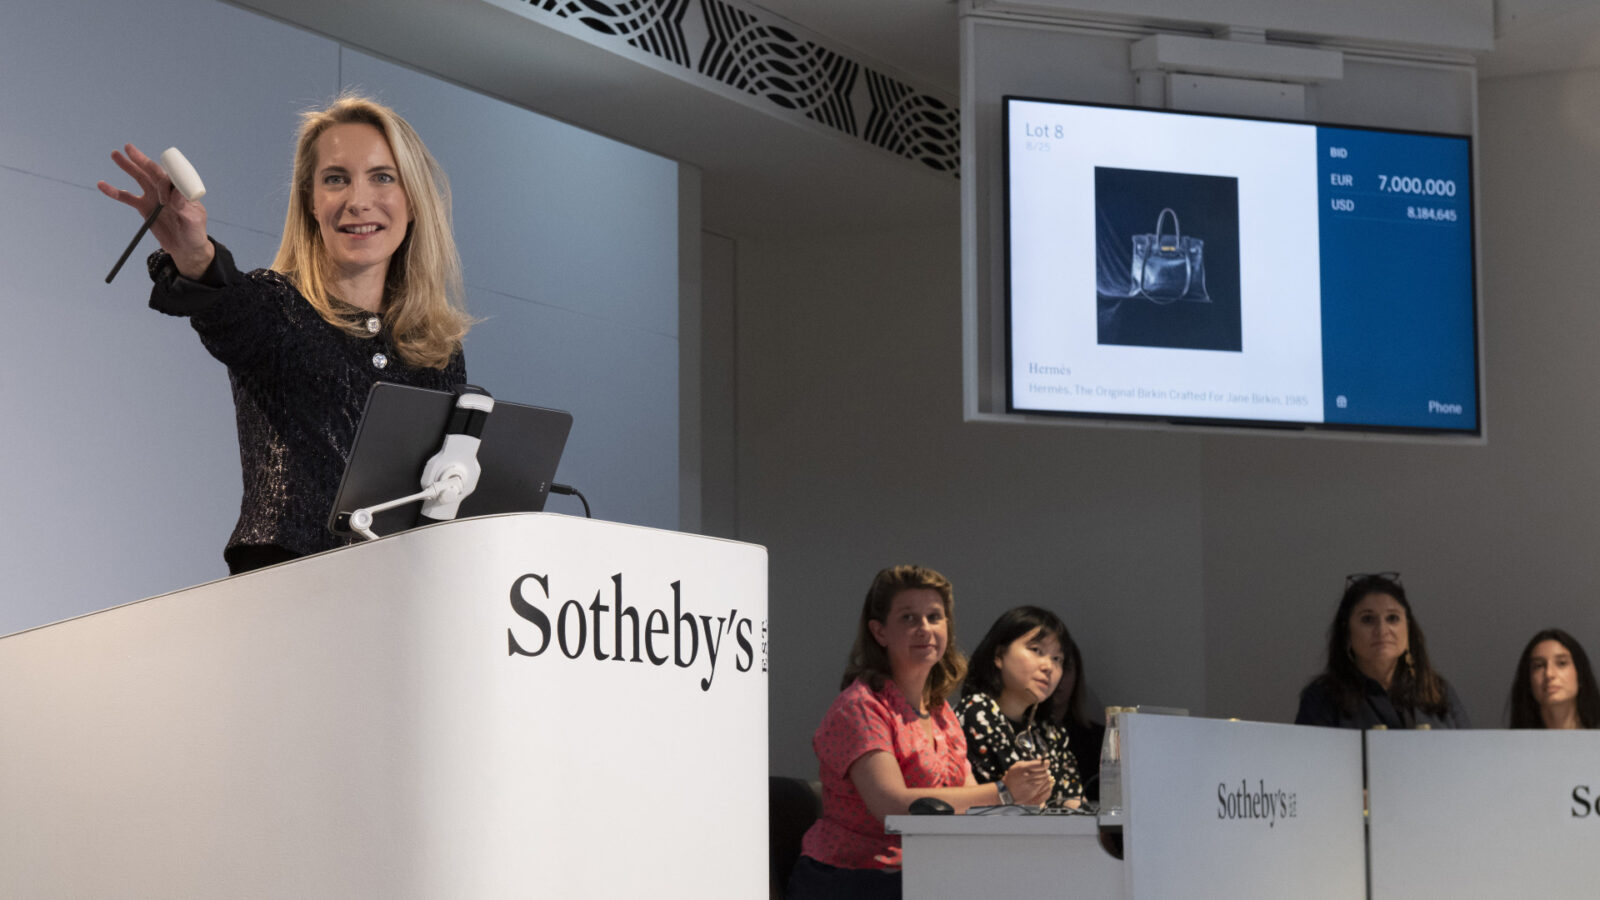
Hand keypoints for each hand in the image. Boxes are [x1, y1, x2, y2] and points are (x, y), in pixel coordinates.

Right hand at [98, 143, 212, 277]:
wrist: (186, 247)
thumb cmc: (195, 232)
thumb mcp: (194, 220)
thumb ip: (185, 207)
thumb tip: (176, 195)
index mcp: (180, 189)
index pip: (170, 178)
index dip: (163, 180)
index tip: (164, 195)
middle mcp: (166, 190)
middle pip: (152, 172)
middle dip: (140, 160)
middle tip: (128, 147)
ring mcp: (154, 197)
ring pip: (139, 178)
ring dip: (128, 167)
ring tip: (115, 154)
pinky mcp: (144, 207)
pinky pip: (127, 198)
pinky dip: (114, 192)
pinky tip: (102, 185)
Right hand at [1002, 758, 1052, 806]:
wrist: (1007, 791)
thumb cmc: (1012, 776)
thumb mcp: (1017, 766)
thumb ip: (1029, 762)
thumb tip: (1040, 759)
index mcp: (1022, 768)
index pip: (1039, 764)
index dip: (1045, 763)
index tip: (1047, 762)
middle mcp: (1026, 776)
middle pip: (1043, 771)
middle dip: (1045, 769)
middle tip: (1045, 769)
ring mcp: (1030, 783)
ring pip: (1043, 778)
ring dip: (1045, 776)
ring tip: (1043, 774)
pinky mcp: (1032, 790)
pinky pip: (1042, 784)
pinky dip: (1043, 781)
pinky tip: (1041, 780)